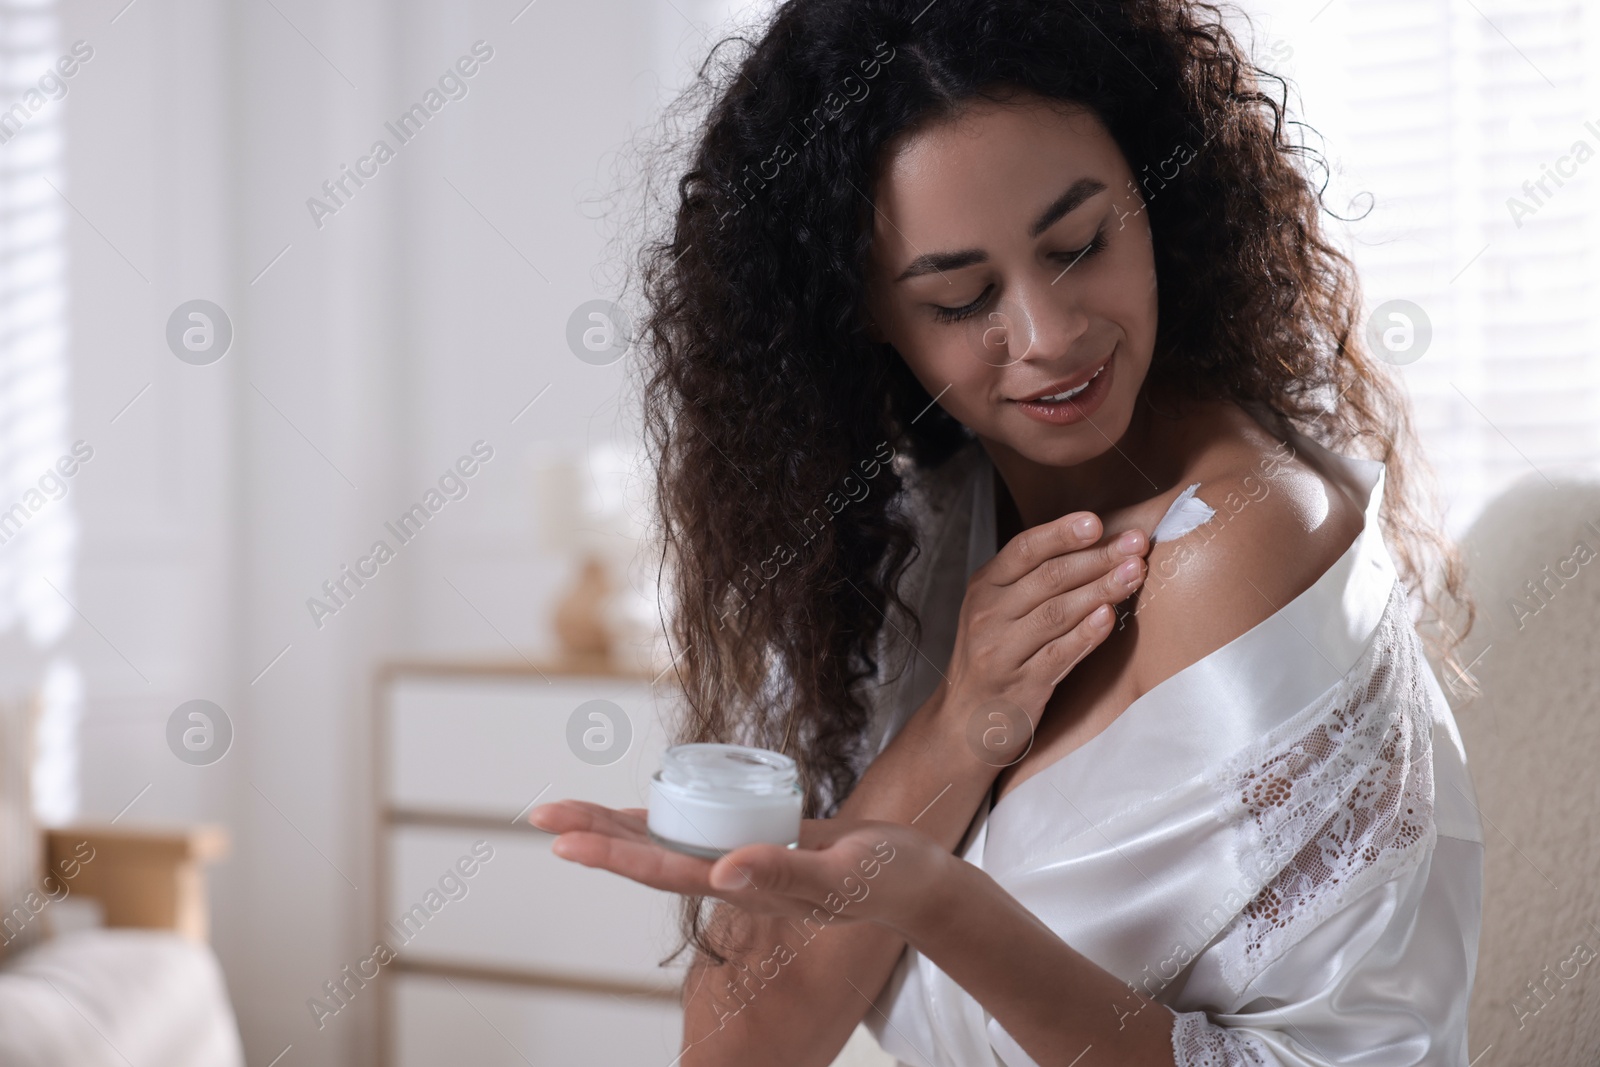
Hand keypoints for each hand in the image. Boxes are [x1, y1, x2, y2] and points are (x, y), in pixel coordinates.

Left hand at [528, 800, 949, 934]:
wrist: (916, 883)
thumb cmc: (885, 881)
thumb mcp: (838, 874)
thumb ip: (783, 872)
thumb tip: (721, 872)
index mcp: (743, 885)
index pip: (664, 868)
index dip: (612, 852)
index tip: (563, 840)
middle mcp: (731, 875)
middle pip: (649, 854)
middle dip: (593, 836)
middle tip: (539, 816)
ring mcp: (740, 859)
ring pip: (665, 841)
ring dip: (616, 828)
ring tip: (568, 813)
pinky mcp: (755, 841)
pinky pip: (697, 828)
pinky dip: (664, 816)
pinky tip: (644, 807)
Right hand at [943, 510, 1147, 746]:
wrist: (965, 723)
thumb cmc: (994, 657)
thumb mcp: (997, 611)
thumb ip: (1031, 581)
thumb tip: (1093, 543)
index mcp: (984, 587)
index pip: (1024, 550)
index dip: (1061, 533)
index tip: (1097, 522)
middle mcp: (987, 615)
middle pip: (1049, 578)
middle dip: (1098, 557)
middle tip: (1136, 543)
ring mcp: (1001, 651)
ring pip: (1057, 612)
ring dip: (1101, 589)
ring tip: (1136, 573)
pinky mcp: (1020, 685)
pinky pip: (1058, 655)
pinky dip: (1085, 634)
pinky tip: (1108, 616)